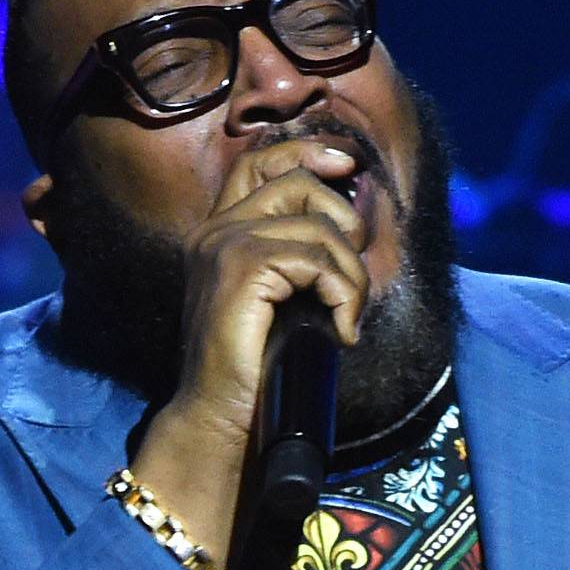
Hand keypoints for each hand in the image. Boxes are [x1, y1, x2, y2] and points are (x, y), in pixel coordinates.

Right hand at [125, 138, 366, 555]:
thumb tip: (354, 224)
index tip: (348, 164)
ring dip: (350, 276)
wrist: (218, 418)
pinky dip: (342, 294)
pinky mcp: (241, 268)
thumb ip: (298, 258)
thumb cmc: (254, 370)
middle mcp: (215, 230)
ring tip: (346, 319)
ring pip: (318, 228)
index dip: (307, 150)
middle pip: (297, 181)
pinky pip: (316, 258)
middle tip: (351, 281)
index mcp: (218, 232)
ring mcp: (224, 245)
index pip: (260, 161)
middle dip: (343, 224)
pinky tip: (340, 331)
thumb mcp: (280, 300)